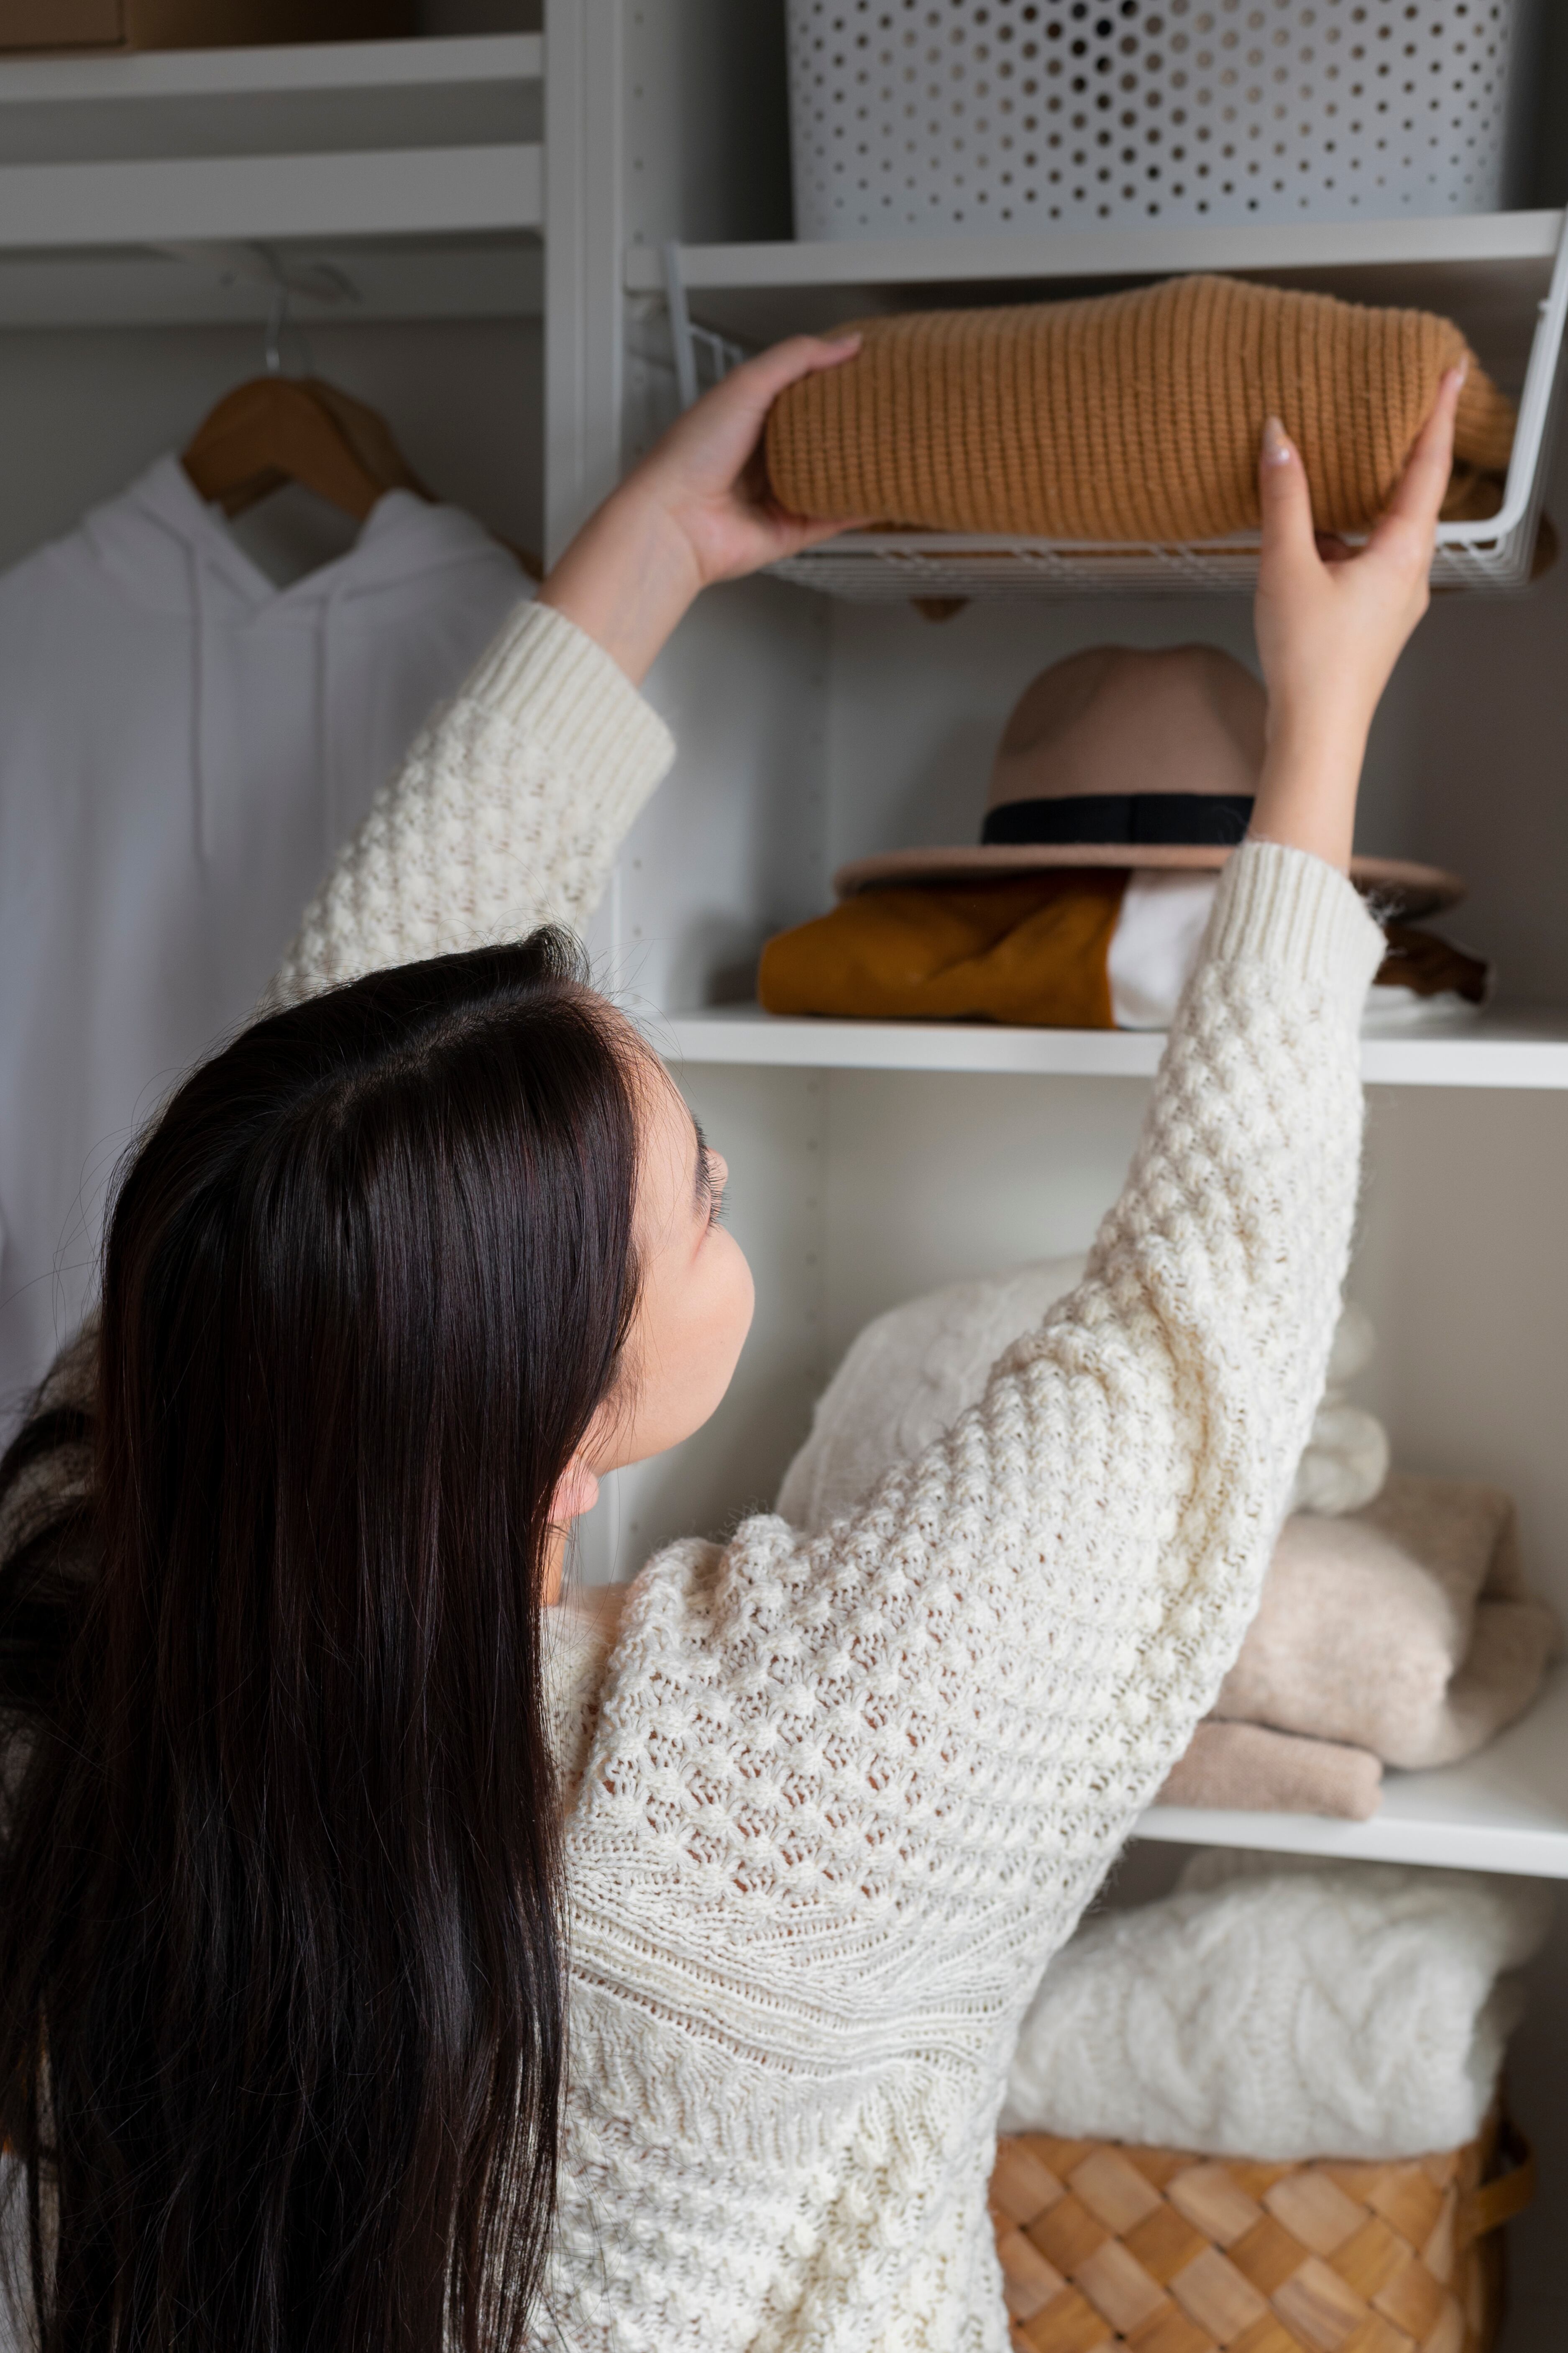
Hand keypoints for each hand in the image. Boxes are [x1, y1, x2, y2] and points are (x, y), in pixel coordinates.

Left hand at [537, 335, 863, 683]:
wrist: (675, 520)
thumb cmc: (691, 454)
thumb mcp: (746, 384)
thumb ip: (796, 358)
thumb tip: (847, 343)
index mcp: (750, 415)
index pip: (803, 390)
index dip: (835, 377)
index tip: (871, 367)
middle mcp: (765, 455)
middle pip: (822, 435)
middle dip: (854, 423)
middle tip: (890, 407)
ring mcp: (780, 493)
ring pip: (833, 476)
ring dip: (864, 464)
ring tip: (898, 445)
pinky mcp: (792, 529)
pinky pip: (835, 517)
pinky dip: (862, 506)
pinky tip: (887, 491)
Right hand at [1248, 365, 1463, 869]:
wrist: (1315, 731)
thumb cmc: (1311, 660)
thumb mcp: (1287, 567)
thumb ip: (1285, 499)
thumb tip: (1280, 440)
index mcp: (1402, 552)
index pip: (1427, 466)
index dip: (1436, 414)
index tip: (1449, 373)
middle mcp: (1407, 573)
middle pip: (1409, 496)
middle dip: (1398, 452)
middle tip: (1392, 407)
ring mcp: (1391, 599)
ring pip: (1380, 531)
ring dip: (1358, 499)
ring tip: (1334, 465)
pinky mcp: (1369, 619)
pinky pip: (1360, 560)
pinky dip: (1338, 538)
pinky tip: (1304, 536)